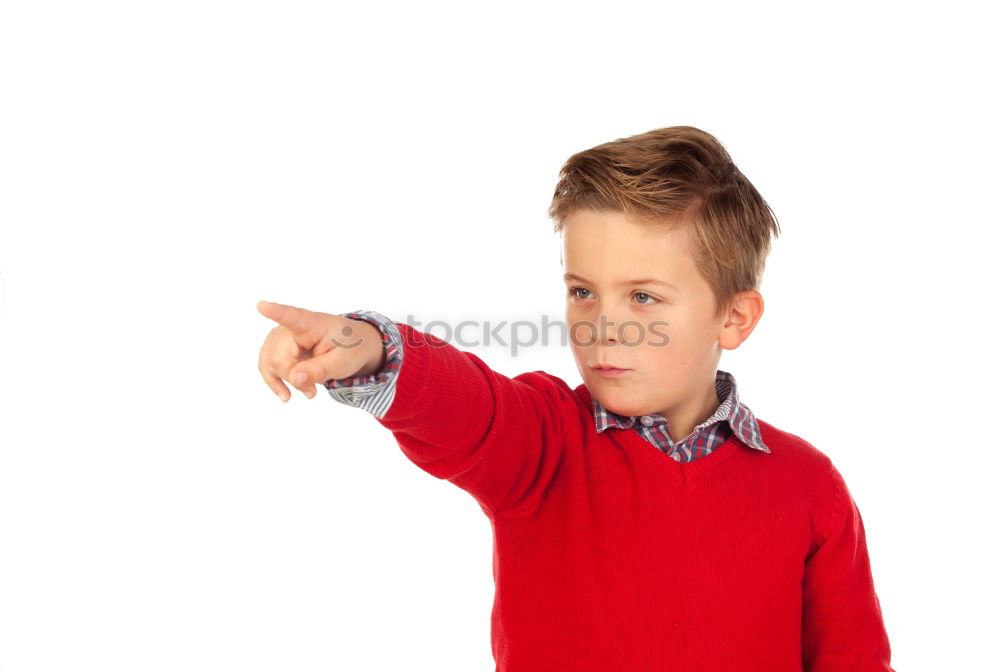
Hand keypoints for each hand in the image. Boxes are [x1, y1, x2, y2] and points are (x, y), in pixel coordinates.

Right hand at [256, 300, 385, 401]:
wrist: (350, 345)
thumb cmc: (348, 348)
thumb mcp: (343, 362)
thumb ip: (320, 370)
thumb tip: (295, 378)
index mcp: (312, 323)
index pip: (291, 316)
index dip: (275, 312)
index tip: (262, 306)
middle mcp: (290, 326)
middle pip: (277, 357)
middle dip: (292, 378)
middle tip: (313, 390)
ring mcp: (280, 336)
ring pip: (269, 364)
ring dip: (286, 382)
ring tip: (309, 391)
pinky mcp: (275, 346)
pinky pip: (267, 367)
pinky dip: (276, 382)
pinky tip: (286, 393)